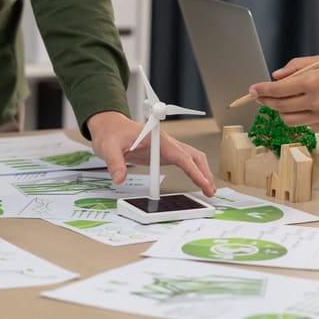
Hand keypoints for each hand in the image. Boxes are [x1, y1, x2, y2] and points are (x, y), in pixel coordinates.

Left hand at [86, 111, 215, 196]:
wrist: (109, 127)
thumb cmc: (111, 133)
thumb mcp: (108, 147)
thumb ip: (115, 163)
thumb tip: (120, 179)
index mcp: (157, 139)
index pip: (181, 156)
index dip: (194, 170)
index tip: (203, 183)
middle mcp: (166, 142)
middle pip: (193, 156)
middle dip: (204, 173)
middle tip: (210, 191)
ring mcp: (166, 147)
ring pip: (192, 157)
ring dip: (202, 172)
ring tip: (209, 189)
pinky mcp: (164, 153)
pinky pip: (184, 161)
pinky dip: (194, 171)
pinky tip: (197, 180)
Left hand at [249, 54, 318, 130]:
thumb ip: (296, 67)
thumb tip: (276, 77)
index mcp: (313, 82)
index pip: (277, 91)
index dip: (261, 91)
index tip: (253, 90)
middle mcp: (316, 102)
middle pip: (280, 108)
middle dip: (267, 102)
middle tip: (261, 96)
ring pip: (291, 120)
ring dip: (282, 112)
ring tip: (281, 103)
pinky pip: (308, 125)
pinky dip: (302, 117)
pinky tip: (306, 107)